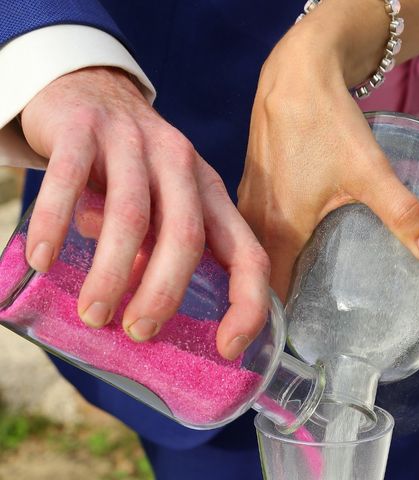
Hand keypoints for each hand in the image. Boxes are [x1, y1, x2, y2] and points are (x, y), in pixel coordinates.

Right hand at [21, 67, 268, 359]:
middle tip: (138, 333)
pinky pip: (69, 179)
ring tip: (94, 313)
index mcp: (211, 193)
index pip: (247, 252)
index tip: (226, 348)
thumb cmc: (135, 169)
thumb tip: (150, 318)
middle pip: (186, 237)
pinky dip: (55, 223)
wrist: (93, 91)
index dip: (246, 303)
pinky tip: (43, 258)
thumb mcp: (164, 205)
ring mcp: (134, 143)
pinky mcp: (84, 130)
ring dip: (113, 272)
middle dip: (165, 293)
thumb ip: (163, 251)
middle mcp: (181, 164)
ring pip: (131, 216)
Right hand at [238, 6, 418, 299]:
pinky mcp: (252, 186)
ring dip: (264, 277)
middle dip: (272, 306)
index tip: (289, 346)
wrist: (296, 73)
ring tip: (290, 298)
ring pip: (251, 253)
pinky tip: (284, 250)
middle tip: (295, 328)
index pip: (268, 295)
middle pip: (257, 278)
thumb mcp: (369, 172)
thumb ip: (402, 214)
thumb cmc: (325, 122)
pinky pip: (250, 230)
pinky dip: (261, 248)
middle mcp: (254, 221)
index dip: (276, 325)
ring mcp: (248, 202)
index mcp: (278, 228)